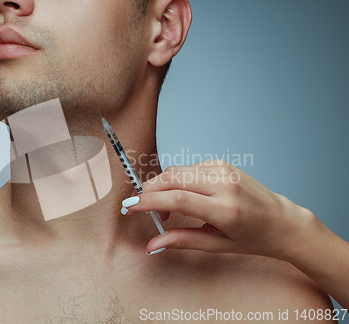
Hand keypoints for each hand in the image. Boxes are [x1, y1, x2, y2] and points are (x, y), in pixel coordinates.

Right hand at [122, 160, 314, 257]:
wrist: (282, 221)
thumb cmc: (253, 238)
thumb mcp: (218, 246)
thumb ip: (182, 241)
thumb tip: (153, 245)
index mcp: (225, 209)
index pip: (177, 198)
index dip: (148, 201)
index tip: (129, 206)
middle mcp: (225, 185)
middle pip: (172, 178)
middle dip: (149, 190)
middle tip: (141, 208)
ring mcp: (224, 170)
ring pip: (178, 170)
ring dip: (162, 186)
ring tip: (165, 209)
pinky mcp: (222, 164)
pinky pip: (188, 168)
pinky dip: (177, 181)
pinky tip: (182, 196)